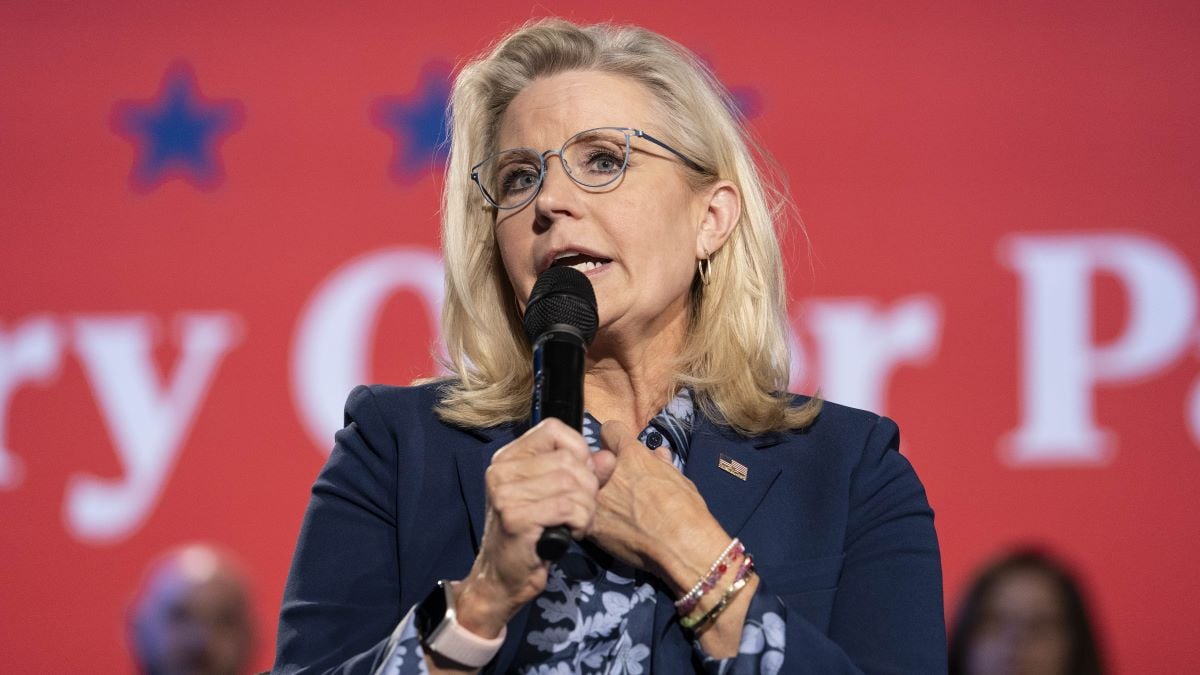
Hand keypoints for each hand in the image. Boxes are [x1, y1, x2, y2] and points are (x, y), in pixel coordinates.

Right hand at [455, 418, 597, 636]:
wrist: (501, 580)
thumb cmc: (531, 537)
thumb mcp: (555, 497)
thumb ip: (582, 473)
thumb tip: (608, 457)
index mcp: (508, 458)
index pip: (554, 429)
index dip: (578, 450)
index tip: (582, 479)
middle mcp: (501, 469)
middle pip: (568, 459)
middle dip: (588, 488)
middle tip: (582, 512)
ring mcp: (505, 493)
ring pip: (572, 483)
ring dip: (587, 509)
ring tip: (577, 525)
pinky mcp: (515, 517)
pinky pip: (569, 507)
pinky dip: (581, 522)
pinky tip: (572, 534)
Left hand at [588, 421, 728, 588]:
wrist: (681, 547)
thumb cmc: (687, 511)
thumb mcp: (680, 480)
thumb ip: (663, 464)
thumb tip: (659, 453)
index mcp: (632, 455)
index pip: (610, 430)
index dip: (614, 439)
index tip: (617, 449)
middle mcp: (609, 472)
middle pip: (594, 460)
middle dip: (602, 469)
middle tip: (616, 485)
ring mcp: (597, 498)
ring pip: (586, 488)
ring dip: (596, 495)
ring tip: (613, 511)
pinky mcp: (591, 524)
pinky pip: (585, 515)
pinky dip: (593, 520)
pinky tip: (607, 530)